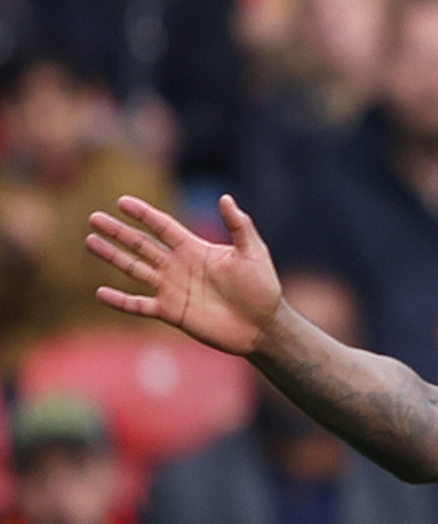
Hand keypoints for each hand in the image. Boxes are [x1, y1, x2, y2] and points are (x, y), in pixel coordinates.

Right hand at [85, 194, 284, 355]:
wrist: (262, 325)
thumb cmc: (262, 287)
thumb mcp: (253, 252)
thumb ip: (240, 226)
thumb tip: (226, 198)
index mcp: (195, 249)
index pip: (163, 226)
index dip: (143, 214)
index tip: (122, 201)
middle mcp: (179, 266)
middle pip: (141, 244)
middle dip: (118, 231)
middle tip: (94, 218)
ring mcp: (172, 289)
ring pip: (134, 269)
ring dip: (112, 256)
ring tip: (90, 242)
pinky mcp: (171, 312)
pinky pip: (139, 305)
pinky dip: (120, 301)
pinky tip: (100, 292)